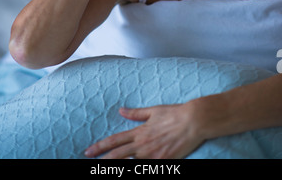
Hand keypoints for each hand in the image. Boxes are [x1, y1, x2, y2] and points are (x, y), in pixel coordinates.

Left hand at [84, 102, 204, 158]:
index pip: (115, 140)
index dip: (101, 146)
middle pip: (118, 155)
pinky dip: (137, 169)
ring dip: (117, 167)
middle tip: (89, 162)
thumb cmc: (174, 114)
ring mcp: (152, 155)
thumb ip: (136, 114)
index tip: (89, 151)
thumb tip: (121, 111)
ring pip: (129, 164)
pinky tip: (128, 170)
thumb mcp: (153, 111)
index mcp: (140, 132)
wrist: (193, 121)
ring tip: (104, 169)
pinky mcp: (163, 162)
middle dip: (102, 160)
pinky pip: (146, 169)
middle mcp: (143, 145)